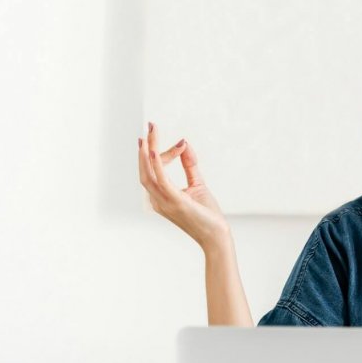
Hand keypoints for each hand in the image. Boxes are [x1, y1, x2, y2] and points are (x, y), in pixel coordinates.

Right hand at [137, 121, 229, 248]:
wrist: (216, 236)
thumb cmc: (207, 214)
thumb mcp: (197, 184)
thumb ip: (189, 164)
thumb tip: (185, 143)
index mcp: (160, 197)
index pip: (154, 171)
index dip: (164, 154)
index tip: (181, 143)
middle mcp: (158, 200)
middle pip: (145, 170)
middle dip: (145, 147)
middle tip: (149, 126)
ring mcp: (164, 202)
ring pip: (148, 173)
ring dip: (147, 151)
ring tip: (150, 132)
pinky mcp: (175, 201)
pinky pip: (160, 180)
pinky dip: (155, 164)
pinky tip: (152, 150)